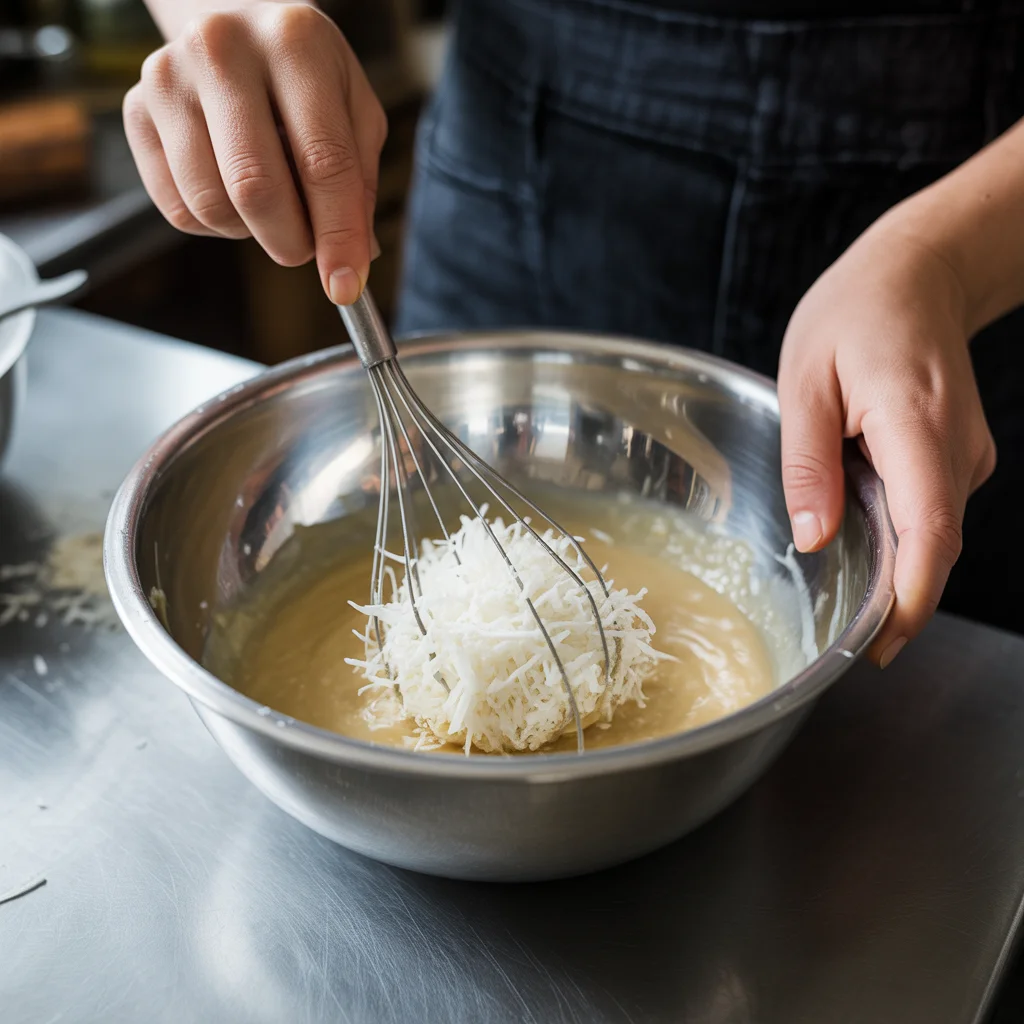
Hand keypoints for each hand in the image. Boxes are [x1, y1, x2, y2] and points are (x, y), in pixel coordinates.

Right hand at [123, 2, 385, 303]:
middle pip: (255, 187)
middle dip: (290, 242)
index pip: (322, 161)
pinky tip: (231, 191)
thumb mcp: (354, 111)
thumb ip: (358, 183)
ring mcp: (168, 77)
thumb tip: (354, 259)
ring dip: (250, 232)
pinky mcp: (135, 109)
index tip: (345, 286)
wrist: (235, 22)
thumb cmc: (304, 75)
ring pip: (211, 205)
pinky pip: (178, 209)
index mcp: (294, 42)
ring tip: (270, 202)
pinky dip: (215, 224)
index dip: (337, 235)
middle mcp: (223, 49)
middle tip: (305, 250)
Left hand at [778, 214, 995, 666]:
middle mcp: (956, 447)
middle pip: (935, 545)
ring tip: (844, 584)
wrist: (919, 273)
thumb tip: (814, 538)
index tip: (884, 645)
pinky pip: (929, 510)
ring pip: (933, 532)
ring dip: (895, 566)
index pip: (928, 528)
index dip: (911, 597)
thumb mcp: (804, 380)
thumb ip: (807, 462)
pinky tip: (860, 524)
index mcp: (914, 423)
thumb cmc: (854, 314)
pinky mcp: (959, 456)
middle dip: (897, 601)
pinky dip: (900, 533)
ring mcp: (966, 453)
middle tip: (848, 643)